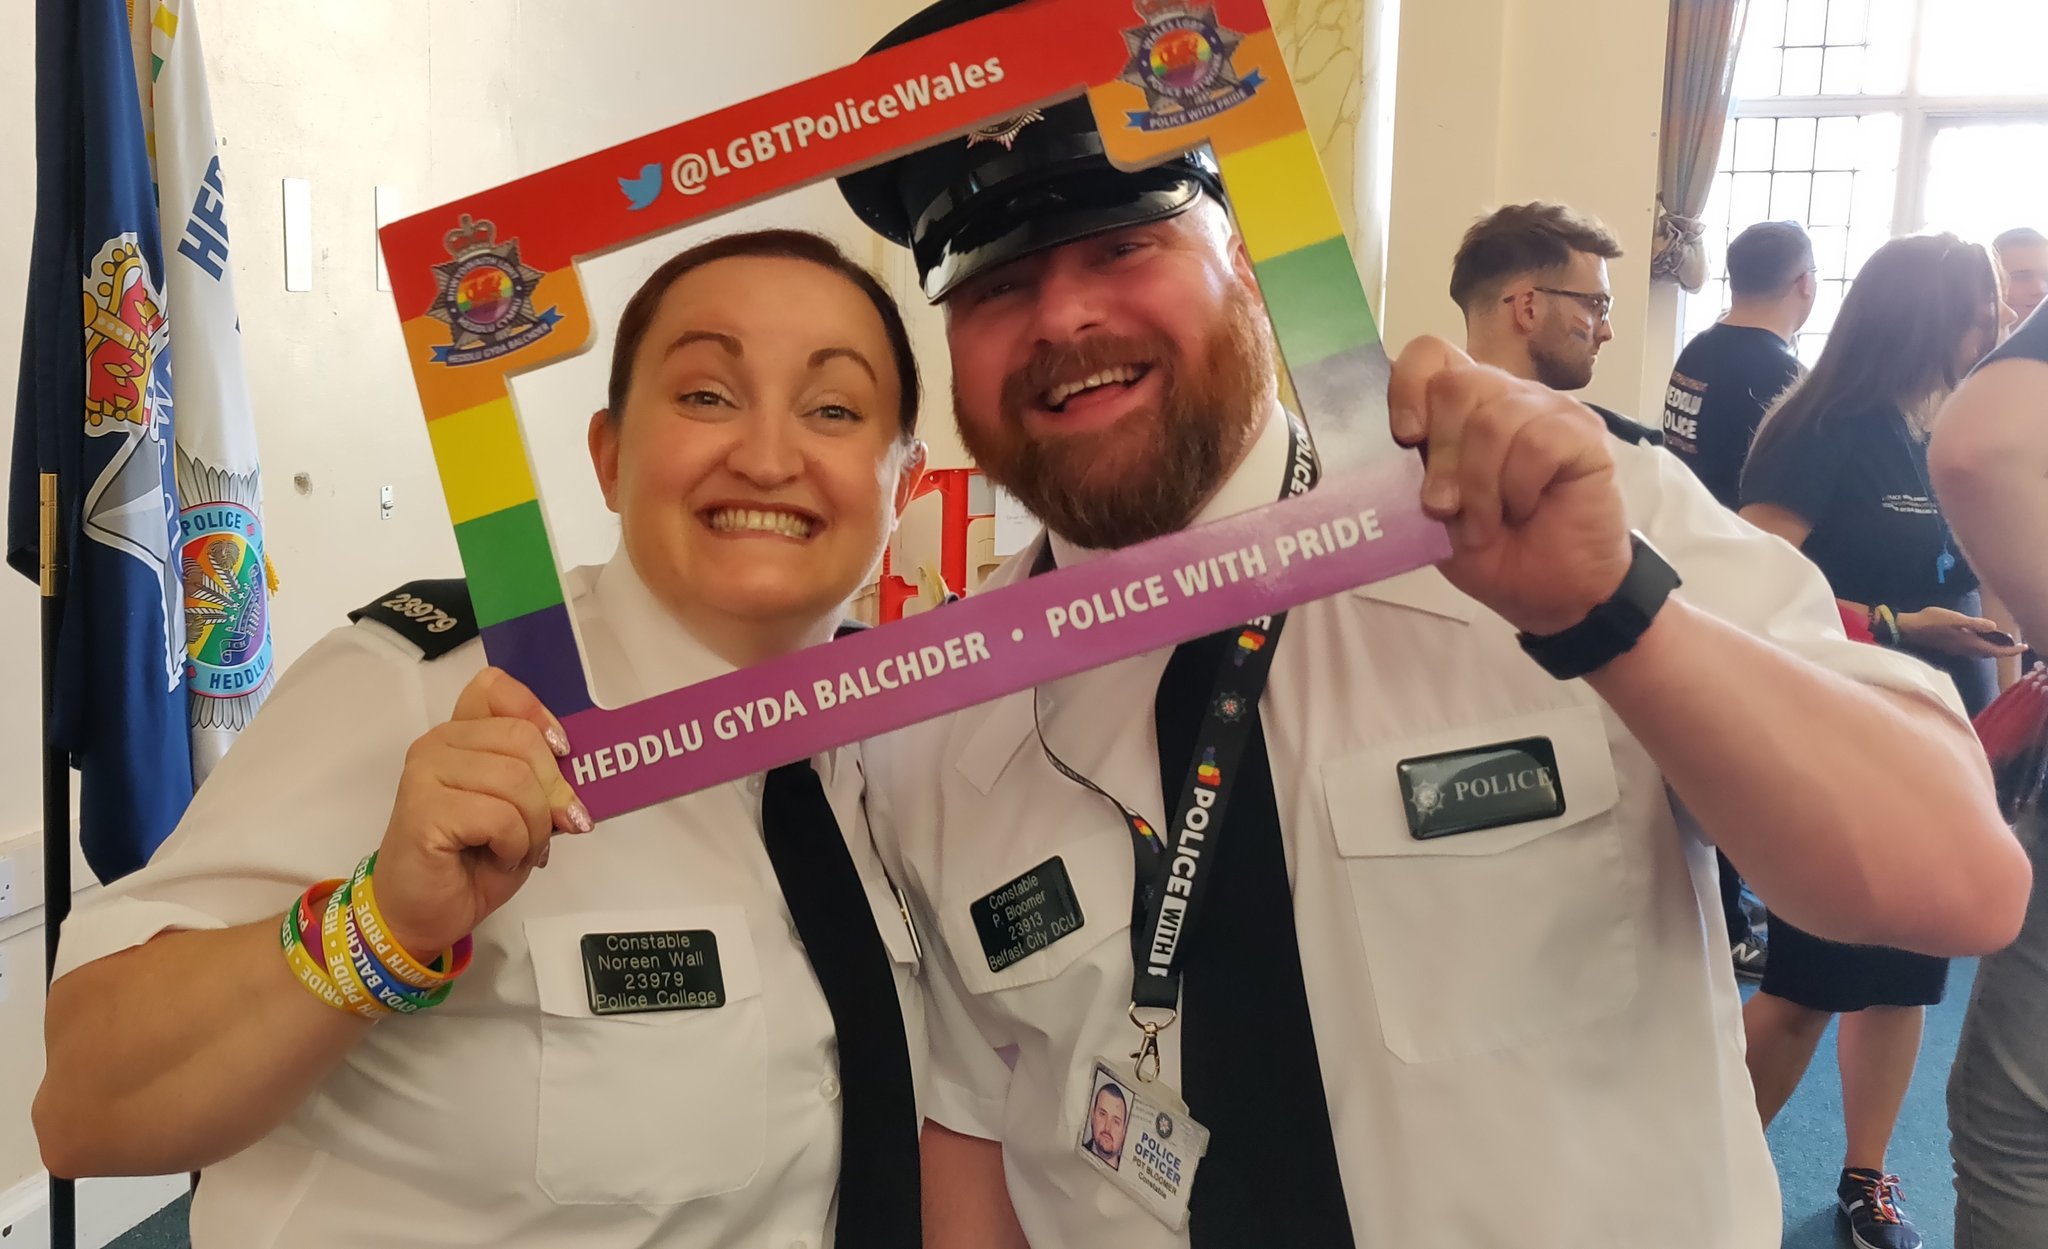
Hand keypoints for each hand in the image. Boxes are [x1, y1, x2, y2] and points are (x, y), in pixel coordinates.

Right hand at [369, 668, 588, 958]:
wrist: (423, 913)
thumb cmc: (472, 861)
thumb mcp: (520, 812)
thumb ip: (540, 780)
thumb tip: (577, 777)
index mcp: (461, 734)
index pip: (498, 689)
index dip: (538, 715)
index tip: (561, 752)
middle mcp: (438, 743)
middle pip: (524, 740)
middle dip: (552, 792)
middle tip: (548, 829)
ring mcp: (425, 773)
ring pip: (516, 779)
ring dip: (534, 826)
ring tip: (516, 849)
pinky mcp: (423, 810)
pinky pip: (499, 815)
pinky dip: (513, 845)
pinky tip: (495, 858)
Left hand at [1388, 336, 1632, 635]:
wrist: (1549, 593)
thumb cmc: (1489, 549)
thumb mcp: (1429, 513)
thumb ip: (1405, 469)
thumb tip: (1371, 437)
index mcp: (1461, 405)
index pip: (1428, 354)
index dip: (1406, 386)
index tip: (1404, 437)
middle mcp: (1503, 394)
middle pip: (1456, 385)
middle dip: (1441, 456)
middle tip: (1443, 507)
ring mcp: (1547, 408)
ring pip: (1494, 420)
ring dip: (1480, 486)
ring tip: (1484, 523)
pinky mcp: (1584, 432)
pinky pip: (1537, 443)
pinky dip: (1520, 488)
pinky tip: (1525, 509)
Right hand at [1897, 607, 2027, 657]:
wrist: (1909, 629)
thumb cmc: (1931, 621)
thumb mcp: (1954, 618)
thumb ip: (1974, 623)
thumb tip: (1994, 626)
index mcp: (1968, 642)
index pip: (1996, 650)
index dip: (2011, 650)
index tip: (2024, 647)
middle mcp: (1965, 649)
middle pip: (1990, 654)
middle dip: (2004, 651)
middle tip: (2015, 644)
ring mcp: (1957, 649)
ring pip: (1981, 653)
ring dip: (1993, 649)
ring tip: (2001, 642)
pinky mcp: (1951, 646)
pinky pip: (1973, 650)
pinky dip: (1982, 647)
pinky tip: (1980, 639)